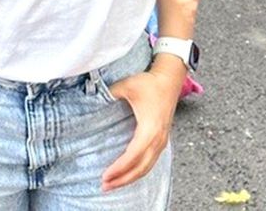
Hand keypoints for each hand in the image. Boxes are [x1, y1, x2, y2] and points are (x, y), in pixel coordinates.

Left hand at [101, 58, 183, 191]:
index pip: (133, 156)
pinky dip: (139, 171)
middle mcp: (158, 139)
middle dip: (123, 179)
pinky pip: (150, 162)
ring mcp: (162, 141)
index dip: (119, 168)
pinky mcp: (162, 140)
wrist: (169, 80)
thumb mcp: (128, 85)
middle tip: (105, 186)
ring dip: (130, 178)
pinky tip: (129, 174)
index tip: (105, 175)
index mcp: (150, 129)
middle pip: (140, 168)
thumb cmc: (150, 83)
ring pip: (147, 168)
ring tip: (114, 184)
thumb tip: (95, 99)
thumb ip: (110, 93)